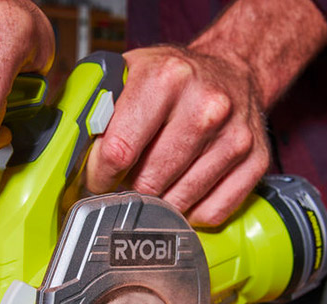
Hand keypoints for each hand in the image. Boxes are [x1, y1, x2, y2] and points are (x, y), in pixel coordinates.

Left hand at [85, 46, 269, 226]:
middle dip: (129, 191)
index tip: (97, 180)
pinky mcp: (256, 161)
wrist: (233, 68)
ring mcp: (234, 136)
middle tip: (124, 185)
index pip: (119, 150)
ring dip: (159, 204)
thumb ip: (97, 108)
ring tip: (153, 186)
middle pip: (150, 181)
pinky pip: (213, 212)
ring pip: (180, 202)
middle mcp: (205, 106)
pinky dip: (192, 213)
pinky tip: (183, 194)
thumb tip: (70, 152)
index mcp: (165, 79)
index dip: (100, 175)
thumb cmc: (174, 78)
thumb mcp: (129, 73)